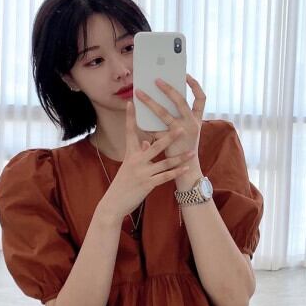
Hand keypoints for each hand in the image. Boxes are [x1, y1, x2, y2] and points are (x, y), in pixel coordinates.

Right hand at [97, 103, 195, 223]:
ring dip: (179, 158)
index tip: (131, 102)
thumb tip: (147, 142)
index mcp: (130, 154)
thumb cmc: (123, 183)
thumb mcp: (129, 166)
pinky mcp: (148, 184)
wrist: (114, 202)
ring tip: (191, 152)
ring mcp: (142, 173)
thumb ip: (139, 153)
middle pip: (155, 146)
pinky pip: (165, 177)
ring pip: (164, 163)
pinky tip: (185, 168)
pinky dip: (176, 173)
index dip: (130, 117)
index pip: (130, 132)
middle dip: (169, 137)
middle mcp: (136, 161)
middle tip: (181, 127)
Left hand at [134, 74, 205, 157]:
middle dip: (168, 89)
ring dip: (150, 102)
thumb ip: (178, 116)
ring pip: (164, 113)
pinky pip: (154, 128)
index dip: (195, 86)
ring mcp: (181, 132)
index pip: (201, 99)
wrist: (186, 170)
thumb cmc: (184, 148)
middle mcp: (192, 124)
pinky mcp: (169, 141)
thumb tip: (164, 97)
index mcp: (197, 120)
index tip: (186, 75)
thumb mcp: (187, 131)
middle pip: (181, 101)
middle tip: (156, 80)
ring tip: (139, 93)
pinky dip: (144, 121)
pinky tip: (135, 113)